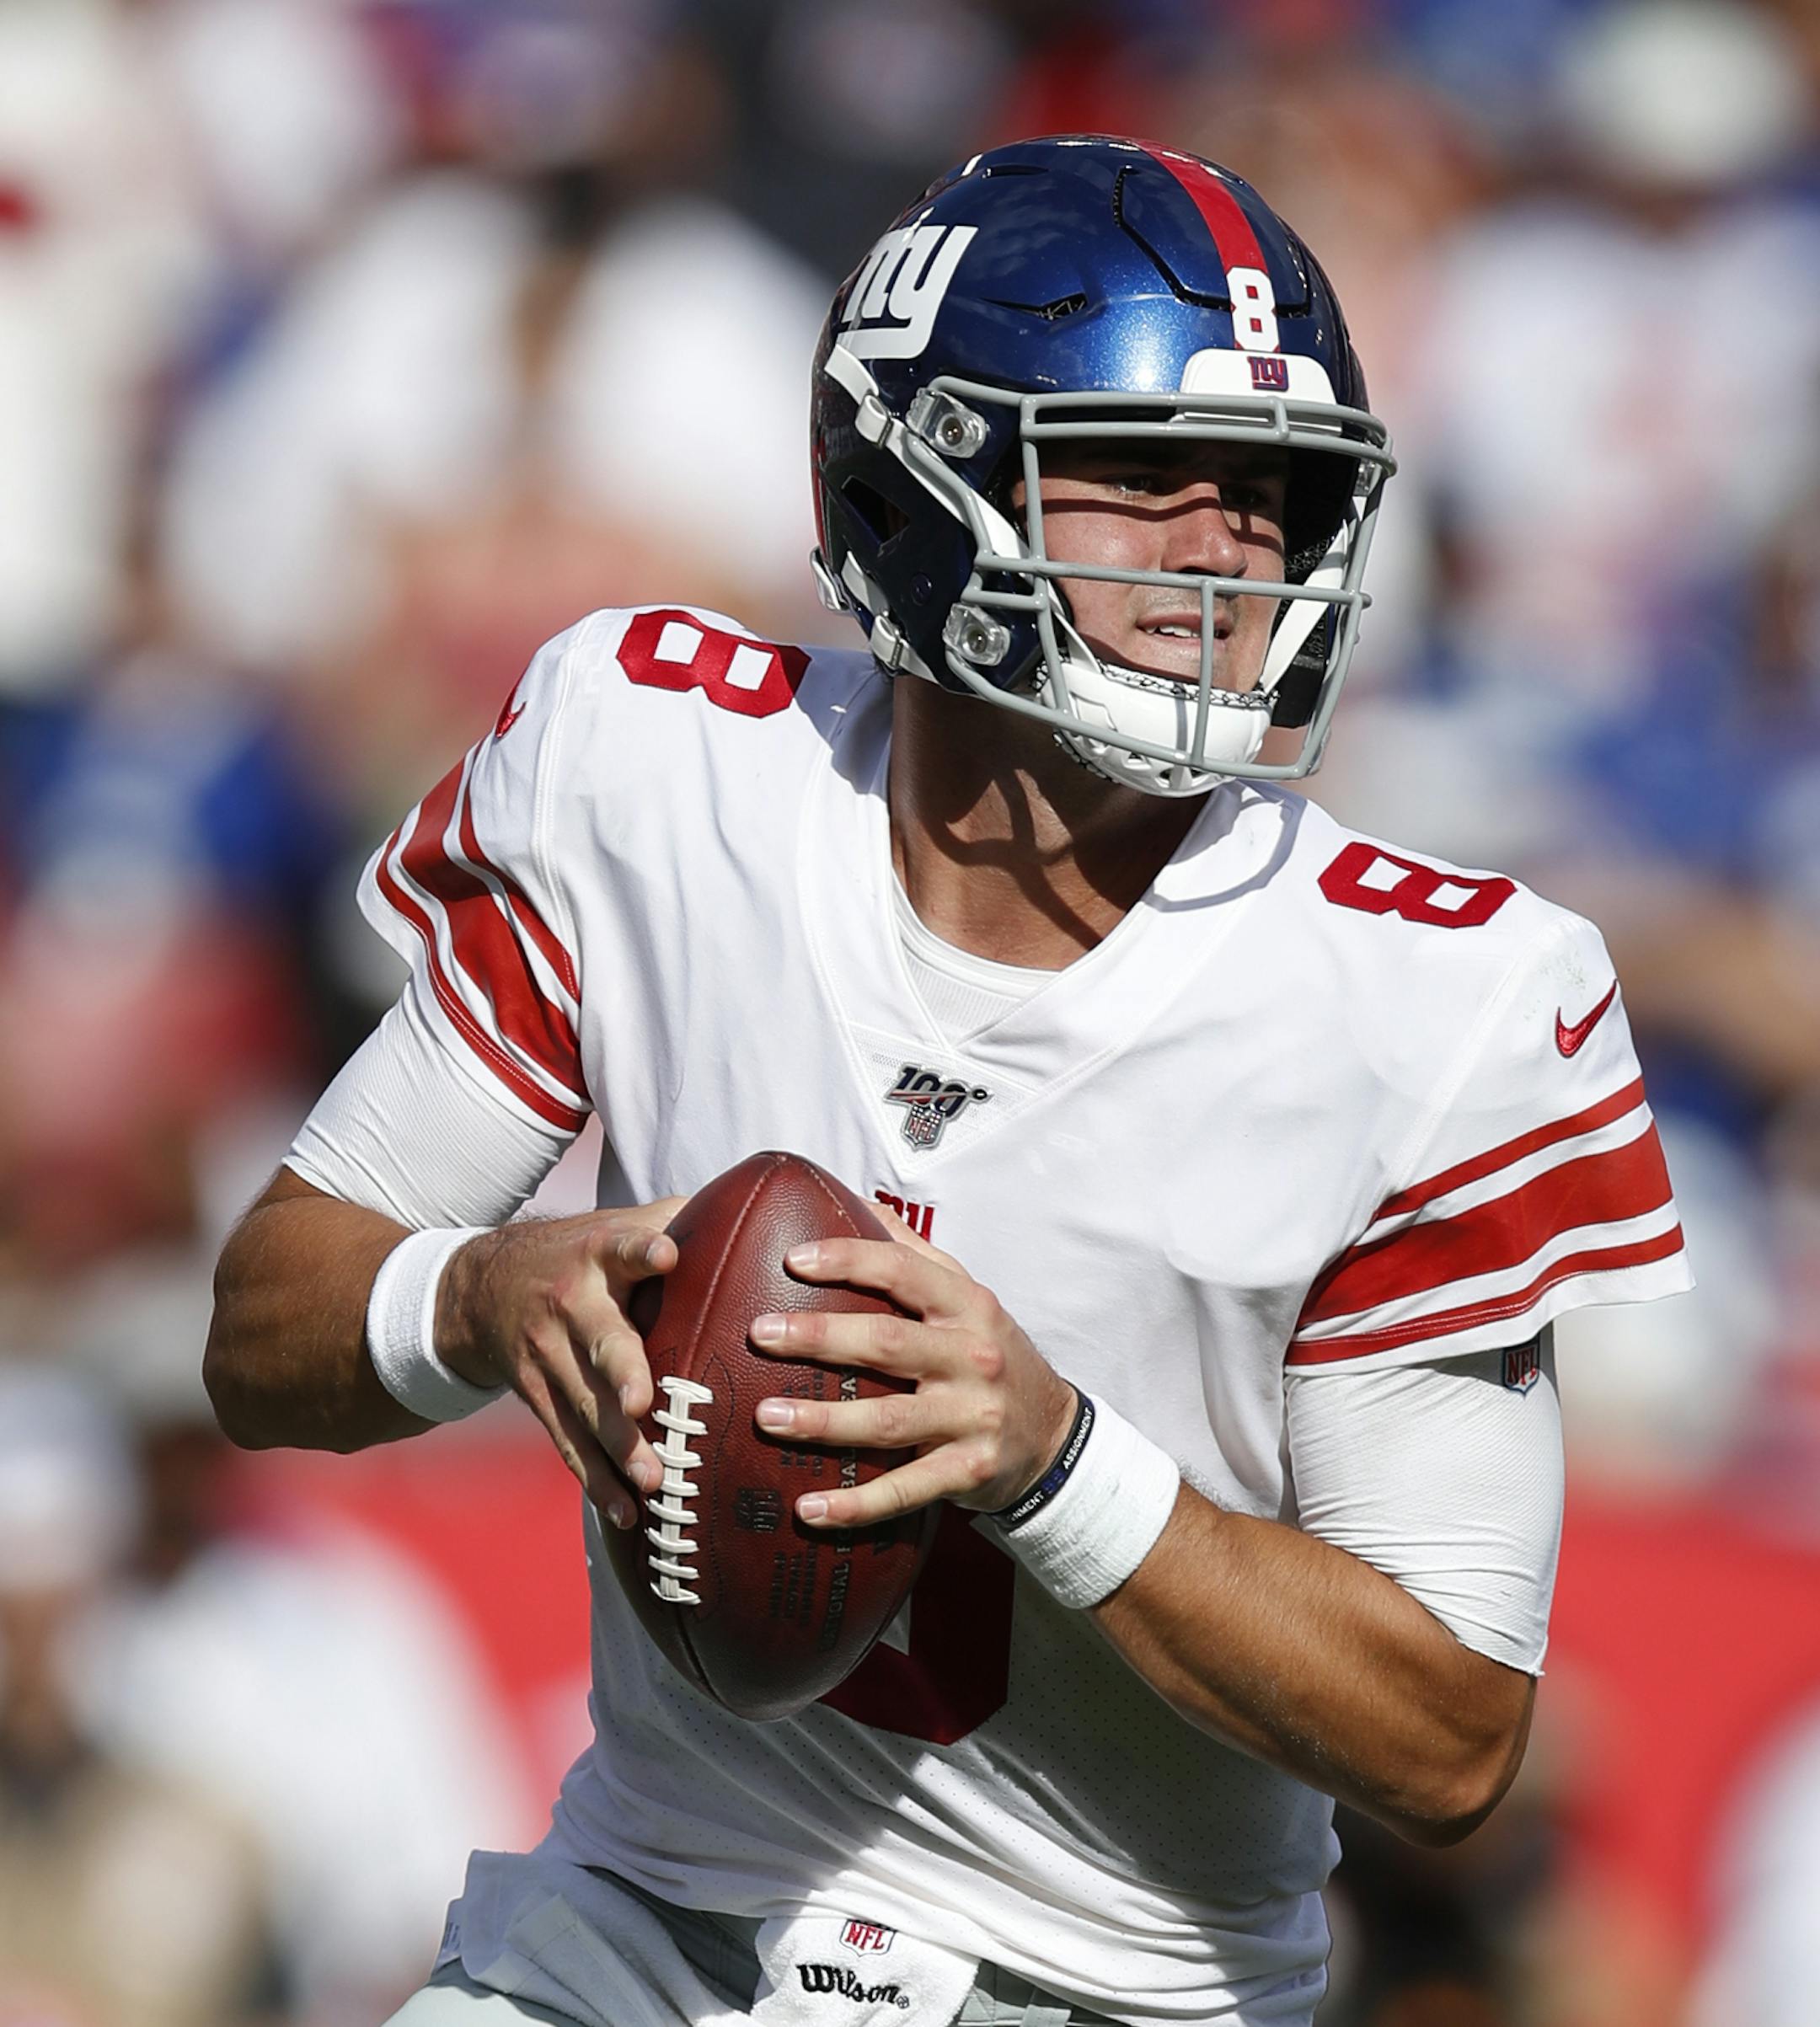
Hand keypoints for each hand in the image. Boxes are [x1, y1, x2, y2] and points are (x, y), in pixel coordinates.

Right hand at [435, 1200, 684, 1527]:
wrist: (479, 1288)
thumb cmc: (577, 1253)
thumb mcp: (613, 1223)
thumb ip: (676, 1218)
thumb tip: (759, 1210)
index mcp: (597, 1255)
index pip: (621, 1246)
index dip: (641, 1250)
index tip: (665, 1255)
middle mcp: (570, 1306)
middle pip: (601, 1341)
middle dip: (622, 1373)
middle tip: (643, 1402)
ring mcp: (547, 1356)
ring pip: (585, 1405)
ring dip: (617, 1445)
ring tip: (651, 1479)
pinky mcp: (536, 1397)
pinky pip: (567, 1443)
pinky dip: (595, 1481)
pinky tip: (627, 1512)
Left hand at [747, 1207, 1077, 1526]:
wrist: (1054, 1436)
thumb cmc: (992, 1357)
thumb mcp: (969, 1298)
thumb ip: (916, 1256)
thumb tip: (858, 1203)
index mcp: (967, 1306)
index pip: (903, 1271)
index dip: (848, 1260)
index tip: (793, 1260)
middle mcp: (972, 1358)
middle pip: (887, 1343)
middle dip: (819, 1337)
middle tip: (760, 1333)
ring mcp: (971, 1418)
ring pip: (888, 1422)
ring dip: (823, 1422)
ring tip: (767, 1418)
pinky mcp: (967, 1472)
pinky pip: (904, 1490)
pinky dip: (856, 1505)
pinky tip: (809, 1508)